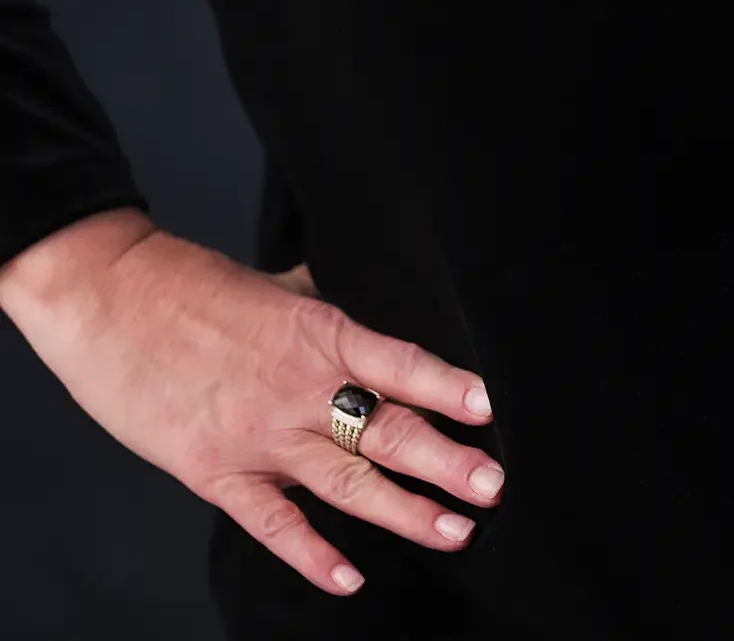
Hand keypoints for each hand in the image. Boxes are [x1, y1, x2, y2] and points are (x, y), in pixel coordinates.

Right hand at [5, 220, 503, 597]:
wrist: (110, 300)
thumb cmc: (189, 287)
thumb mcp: (273, 285)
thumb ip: (319, 309)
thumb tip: (358, 310)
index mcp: (318, 333)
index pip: (399, 364)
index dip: (447, 386)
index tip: (488, 407)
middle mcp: (299, 388)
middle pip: (386, 431)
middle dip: (445, 462)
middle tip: (492, 485)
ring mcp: (260, 435)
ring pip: (347, 481)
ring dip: (405, 510)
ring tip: (454, 530)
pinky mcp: (217, 472)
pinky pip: (273, 523)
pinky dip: (311, 555)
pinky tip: (348, 579)